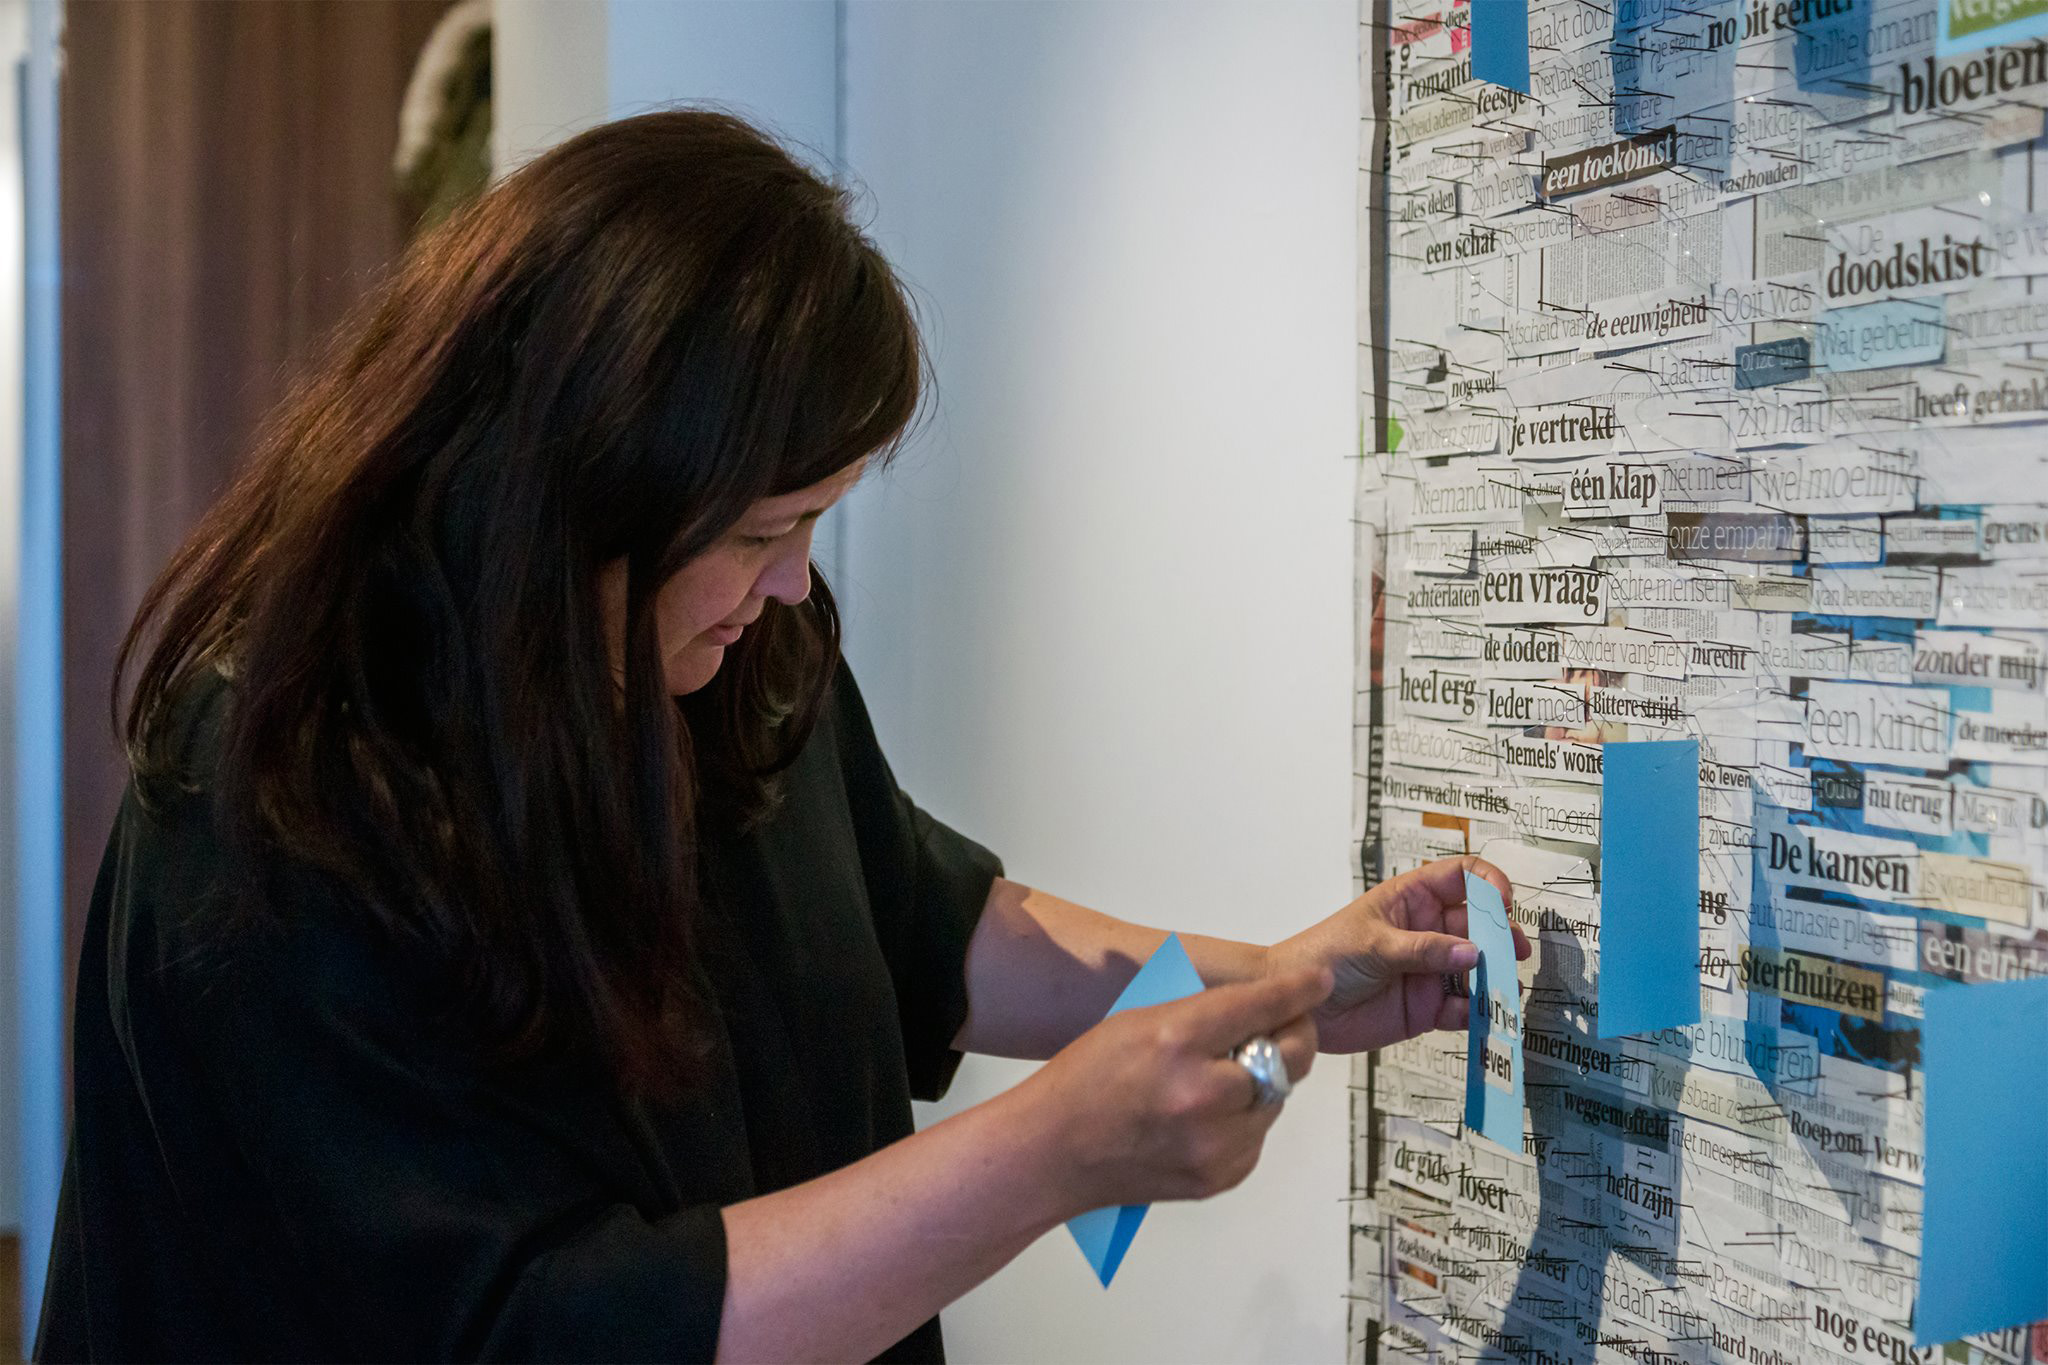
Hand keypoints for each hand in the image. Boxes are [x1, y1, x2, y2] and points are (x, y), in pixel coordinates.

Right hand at [1018, 966, 1329, 1214]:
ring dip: (1263, 1082)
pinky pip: (1257, 1137)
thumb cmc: (1086, 1080)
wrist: (1053, 1152)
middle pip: (1288, 1059)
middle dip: (1293, 1037)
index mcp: (1176, 1041)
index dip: (1297, 991)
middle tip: (1282, 1027)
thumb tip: (1260, 1006)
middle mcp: (1202, 1094)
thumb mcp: (1138, 1021)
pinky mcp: (1220, 1175)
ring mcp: (1214, 1143)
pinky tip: (1207, 1114)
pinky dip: (1244, 1120)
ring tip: (1221, 1077)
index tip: (1318, 982)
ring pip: (1276, 1100)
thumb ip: (1202, 1015)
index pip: (1259, 1007)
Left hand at [1265, 856, 1528, 1054]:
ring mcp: (1431, 970)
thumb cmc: (1323, 955)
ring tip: (1504, 988)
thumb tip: (1473, 951)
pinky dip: (1477, 1013)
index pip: (1461, 877)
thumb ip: (1423, 949)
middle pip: (1480, 925)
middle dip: (1501, 936)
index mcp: (1412, 899)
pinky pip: (1464, 1009)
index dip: (1489, 884)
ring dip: (1495, 977)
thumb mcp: (1372, 944)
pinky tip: (1481, 1016)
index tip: (1505, 904)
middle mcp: (1429, 931)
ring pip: (1478, 968)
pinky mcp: (1429, 1008)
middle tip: (1513, 952)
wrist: (1299, 1005)